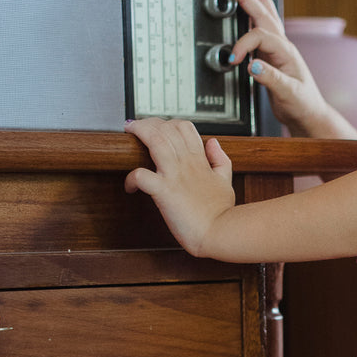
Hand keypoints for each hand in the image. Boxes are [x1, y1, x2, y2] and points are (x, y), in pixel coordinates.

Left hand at [123, 119, 234, 256]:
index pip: (184, 127)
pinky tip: (130, 186)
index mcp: (199, 160)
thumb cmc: (222, 213)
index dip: (168, 123)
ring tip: (129, 135)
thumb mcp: (226, 181)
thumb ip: (220, 160)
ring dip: (140, 133)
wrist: (220, 233)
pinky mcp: (164, 193)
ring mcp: (175, 176)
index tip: (158, 128)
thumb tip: (213, 142)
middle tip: (137, 128)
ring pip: (155, 141)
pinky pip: (141, 176)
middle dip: (148, 123)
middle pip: (166, 129)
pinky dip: (131, 178)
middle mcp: (186, 163)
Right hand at [228, 0, 334, 136]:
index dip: (244, 44)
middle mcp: (283, 47)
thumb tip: (252, 64)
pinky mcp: (274, 57)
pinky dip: (257, 16)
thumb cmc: (302, 105)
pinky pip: (264, 30)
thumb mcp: (287, 94)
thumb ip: (270, 79)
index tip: (234, 59)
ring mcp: (279, 50)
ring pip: (267, 18)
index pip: (260, 36)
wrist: (310, 115)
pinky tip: (254, 11)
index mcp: (286, 52)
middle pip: (265, 16)